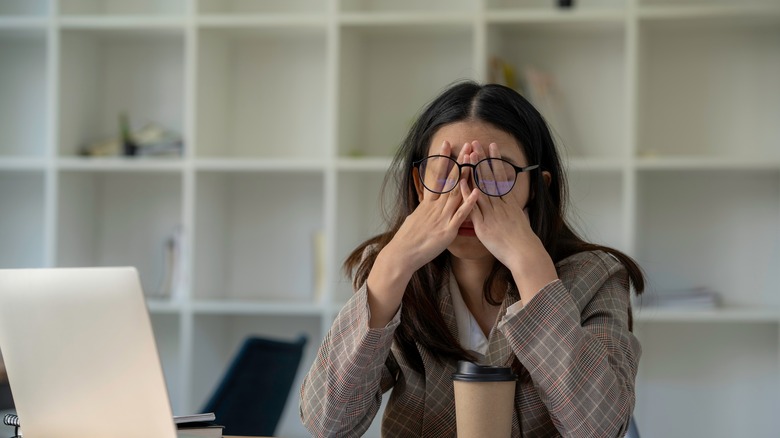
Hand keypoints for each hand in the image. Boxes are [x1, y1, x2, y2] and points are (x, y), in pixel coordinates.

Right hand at [384, 140, 478, 274]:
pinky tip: (477, 191)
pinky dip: (469, 203)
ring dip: (466, 176)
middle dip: (459, 161)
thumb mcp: (415, 218)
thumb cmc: (408, 239)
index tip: (447, 144)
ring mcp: (442, 217)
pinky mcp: (447, 230)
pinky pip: (460, 215)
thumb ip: (424, 209)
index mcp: (428, 203)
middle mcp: (435, 207)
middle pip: (449, 180)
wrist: (402, 254)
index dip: (442, 159)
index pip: (436, 176)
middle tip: (466, 145)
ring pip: (456, 192)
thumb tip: (426, 203)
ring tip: (474, 160)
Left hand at [462, 141, 556, 300]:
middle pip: (490, 178)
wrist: (524, 254)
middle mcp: (500, 205)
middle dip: (482, 159)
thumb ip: (515, 210)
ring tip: (468, 155)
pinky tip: (460, 182)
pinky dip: (467, 195)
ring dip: (474, 171)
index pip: (500, 176)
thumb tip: (515, 204)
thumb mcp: (521, 220)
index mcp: (509, 202)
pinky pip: (473, 207)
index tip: (491, 147)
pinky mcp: (483, 225)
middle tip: (476, 143)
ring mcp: (491, 214)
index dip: (495, 161)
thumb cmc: (523, 241)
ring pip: (481, 188)